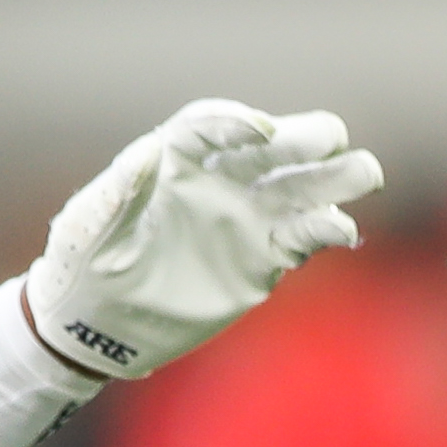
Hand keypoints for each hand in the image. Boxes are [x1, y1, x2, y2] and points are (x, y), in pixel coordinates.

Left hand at [26, 99, 381, 383]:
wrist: (96, 325)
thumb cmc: (82, 265)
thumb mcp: (88, 227)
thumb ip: (119, 191)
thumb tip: (147, 153)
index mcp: (170, 160)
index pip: (210, 126)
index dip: (235, 121)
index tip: (259, 129)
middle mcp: (217, 179)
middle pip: (271, 147)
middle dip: (303, 137)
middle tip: (330, 138)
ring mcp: (245, 217)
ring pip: (301, 187)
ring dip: (334, 177)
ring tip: (365, 173)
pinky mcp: (263, 258)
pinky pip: (304, 237)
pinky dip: (327, 229)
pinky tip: (340, 230)